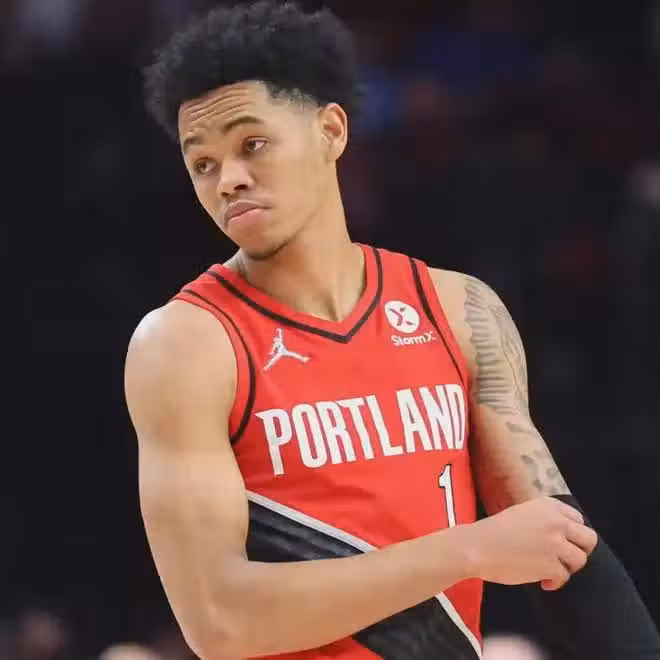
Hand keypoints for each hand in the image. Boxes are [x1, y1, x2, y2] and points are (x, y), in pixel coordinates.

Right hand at [464, 496, 597, 590]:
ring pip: (580, 559)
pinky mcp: (551, 565)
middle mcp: (555, 522)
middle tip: (566, 558)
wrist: (477, 546)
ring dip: (567, 568)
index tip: (563, 542)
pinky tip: (543, 582)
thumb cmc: (494, 531)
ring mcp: (555, 544)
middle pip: (589, 539)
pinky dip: (555, 582)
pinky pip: (564, 577)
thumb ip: (544, 519)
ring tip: (551, 571)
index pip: (578, 519)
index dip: (572, 534)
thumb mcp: (522, 513)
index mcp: (548, 506)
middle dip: (580, 550)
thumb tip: (563, 535)